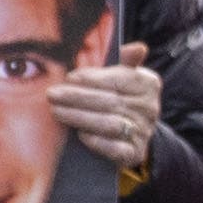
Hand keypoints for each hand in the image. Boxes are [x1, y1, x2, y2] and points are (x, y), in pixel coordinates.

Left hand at [48, 43, 163, 172]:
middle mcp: (150, 109)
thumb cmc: (120, 98)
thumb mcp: (124, 77)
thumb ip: (125, 61)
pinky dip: (96, 142)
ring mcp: (143, 132)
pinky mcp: (134, 154)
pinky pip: (115, 149)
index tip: (69, 77)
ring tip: (56, 111)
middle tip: (52, 94)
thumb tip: (137, 48)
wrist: (131, 135)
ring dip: (79, 118)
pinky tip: (79, 134)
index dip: (92, 78)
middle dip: (77, 97)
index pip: (120, 78)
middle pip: (110, 101)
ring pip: (109, 124)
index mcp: (149, 84)